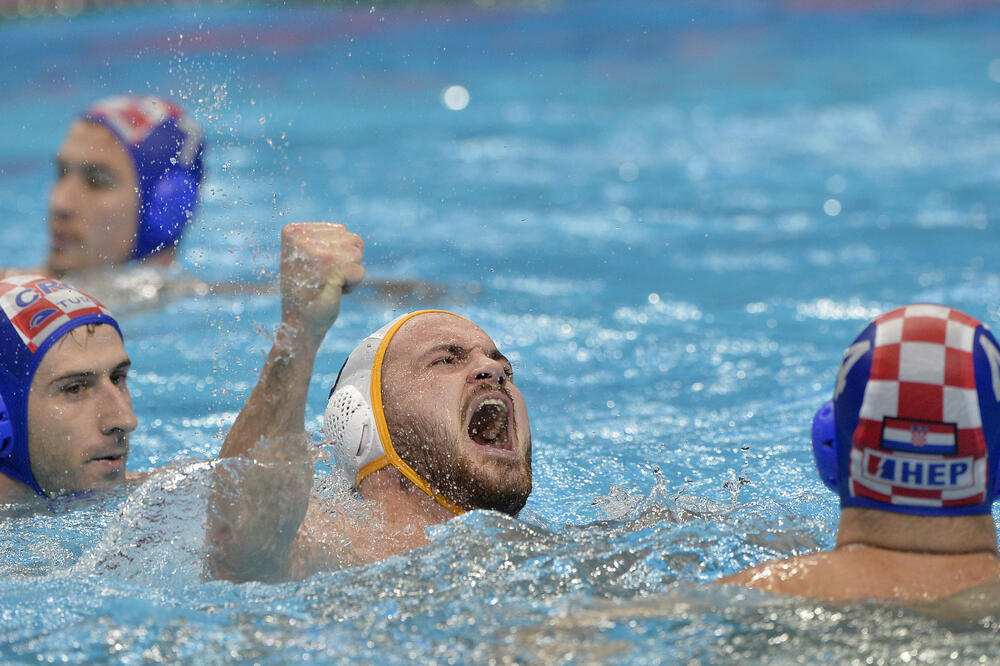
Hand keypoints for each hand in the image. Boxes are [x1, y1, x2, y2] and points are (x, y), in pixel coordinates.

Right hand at [279, 223, 364, 339]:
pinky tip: (333, 292)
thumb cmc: (306, 290)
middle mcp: (303, 238)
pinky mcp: (333, 270)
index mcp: (294, 231)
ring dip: (349, 272)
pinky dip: (352, 285)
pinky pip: (359, 272)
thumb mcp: (304, 256)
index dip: (337, 252)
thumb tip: (347, 234)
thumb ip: (319, 239)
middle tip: (323, 278)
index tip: (317, 268)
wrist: (299, 322)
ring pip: (358, 254)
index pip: (341, 230)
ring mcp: (318, 254)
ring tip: (328, 283)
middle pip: (353, 240)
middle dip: (346, 262)